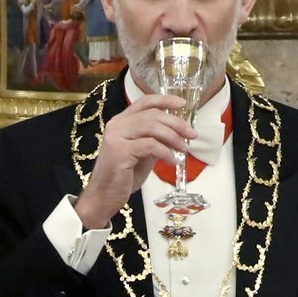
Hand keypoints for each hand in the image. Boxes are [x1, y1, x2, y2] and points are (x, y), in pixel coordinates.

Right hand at [74, 94, 194, 229]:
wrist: (105, 196)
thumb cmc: (124, 177)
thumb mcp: (143, 155)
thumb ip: (155, 142)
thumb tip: (176, 136)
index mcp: (122, 121)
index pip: (144, 102)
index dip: (164, 100)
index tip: (183, 104)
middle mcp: (117, 125)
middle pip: (152, 114)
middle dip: (176, 123)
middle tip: (192, 134)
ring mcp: (116, 137)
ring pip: (151, 127)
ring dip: (173, 137)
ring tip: (185, 148)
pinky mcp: (120, 151)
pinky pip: (150, 146)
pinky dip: (166, 152)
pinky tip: (173, 162)